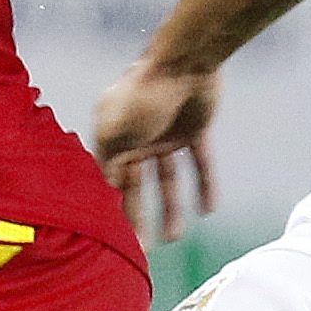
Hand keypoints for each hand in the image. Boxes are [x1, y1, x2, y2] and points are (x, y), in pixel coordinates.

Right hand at [94, 57, 218, 242]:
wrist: (186, 62)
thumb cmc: (143, 94)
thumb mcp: (116, 131)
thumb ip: (108, 162)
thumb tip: (102, 193)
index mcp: (113, 140)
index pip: (109, 181)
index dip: (111, 208)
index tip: (115, 237)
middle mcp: (137, 140)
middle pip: (136, 186)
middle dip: (139, 217)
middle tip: (144, 249)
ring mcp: (166, 136)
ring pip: (167, 180)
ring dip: (170, 208)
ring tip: (176, 237)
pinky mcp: (195, 131)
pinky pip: (200, 164)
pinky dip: (205, 185)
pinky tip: (208, 210)